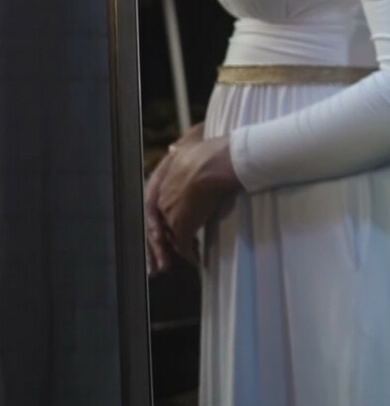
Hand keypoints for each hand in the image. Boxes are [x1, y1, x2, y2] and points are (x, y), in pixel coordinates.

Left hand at [153, 124, 239, 266]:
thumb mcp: (187, 146)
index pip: (157, 208)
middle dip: (163, 242)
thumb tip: (174, 147)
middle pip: (160, 226)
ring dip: (173, 251)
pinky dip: (188, 254)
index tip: (168, 229)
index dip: (163, 220)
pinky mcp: (183, 224)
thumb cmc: (208, 152)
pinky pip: (182, 245)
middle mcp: (162, 200)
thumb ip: (179, 150)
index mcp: (162, 183)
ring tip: (182, 259)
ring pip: (169, 238)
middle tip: (168, 255)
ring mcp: (171, 213)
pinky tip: (194, 259)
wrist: (215, 163)